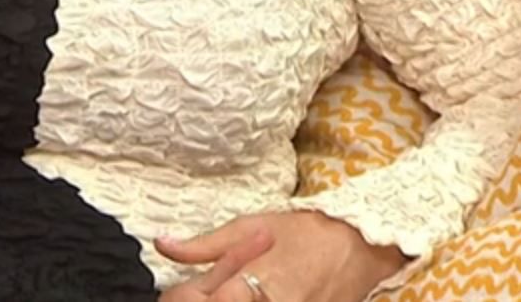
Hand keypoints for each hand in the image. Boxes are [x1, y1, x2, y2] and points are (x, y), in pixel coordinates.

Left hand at [155, 210, 405, 301]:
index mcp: (258, 282)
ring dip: (234, 300)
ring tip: (238, 289)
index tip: (183, 294)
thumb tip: (161, 244)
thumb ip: (203, 245)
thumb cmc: (302, 231)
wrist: (359, 243)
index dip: (190, 299)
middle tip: (213, 290)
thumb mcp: (248, 227)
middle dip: (213, 300)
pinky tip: (253, 296)